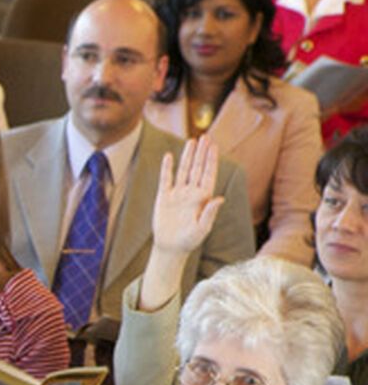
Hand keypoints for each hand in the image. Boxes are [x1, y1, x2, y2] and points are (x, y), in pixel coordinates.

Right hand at [151, 137, 222, 256]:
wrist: (171, 247)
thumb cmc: (190, 240)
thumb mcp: (203, 228)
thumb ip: (210, 212)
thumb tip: (219, 198)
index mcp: (203, 198)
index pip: (208, 174)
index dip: (211, 160)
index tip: (214, 146)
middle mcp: (191, 192)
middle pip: (197, 168)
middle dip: (202, 153)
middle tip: (205, 137)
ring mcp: (177, 194)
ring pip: (183, 170)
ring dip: (188, 156)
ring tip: (191, 141)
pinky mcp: (164, 197)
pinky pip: (165, 179)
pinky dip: (167, 168)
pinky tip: (168, 157)